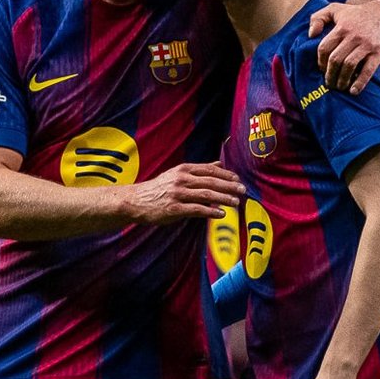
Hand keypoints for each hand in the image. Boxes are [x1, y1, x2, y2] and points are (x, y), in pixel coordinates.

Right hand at [128, 163, 244, 223]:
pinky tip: (221, 214)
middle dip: (229, 186)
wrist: (136, 201)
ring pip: (206, 195)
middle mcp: (181, 179)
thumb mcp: (178, 174)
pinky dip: (211, 211)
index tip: (238, 179)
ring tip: (236, 203)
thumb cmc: (160, 188)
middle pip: (211, 181)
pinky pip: (197, 209)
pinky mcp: (175, 209)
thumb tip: (220, 164)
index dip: (226, 174)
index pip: (210, 170)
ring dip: (224, 198)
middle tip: (243, 191)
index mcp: (184, 170)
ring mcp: (178, 194)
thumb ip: (199, 170)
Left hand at [310, 0, 379, 93]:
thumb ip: (318, 17)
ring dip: (342, 80)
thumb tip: (310, 35)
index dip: (320, 61)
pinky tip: (353, 91)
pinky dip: (359, 82)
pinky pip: (367, 70)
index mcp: (341, 27)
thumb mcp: (336, 9)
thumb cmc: (357, 14)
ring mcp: (366, 44)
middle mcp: (353, 36)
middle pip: (335, 59)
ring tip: (340, 87)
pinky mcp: (378, 52)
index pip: (324, 48)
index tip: (322, 69)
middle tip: (329, 83)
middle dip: (330, 74)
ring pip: (349, 65)